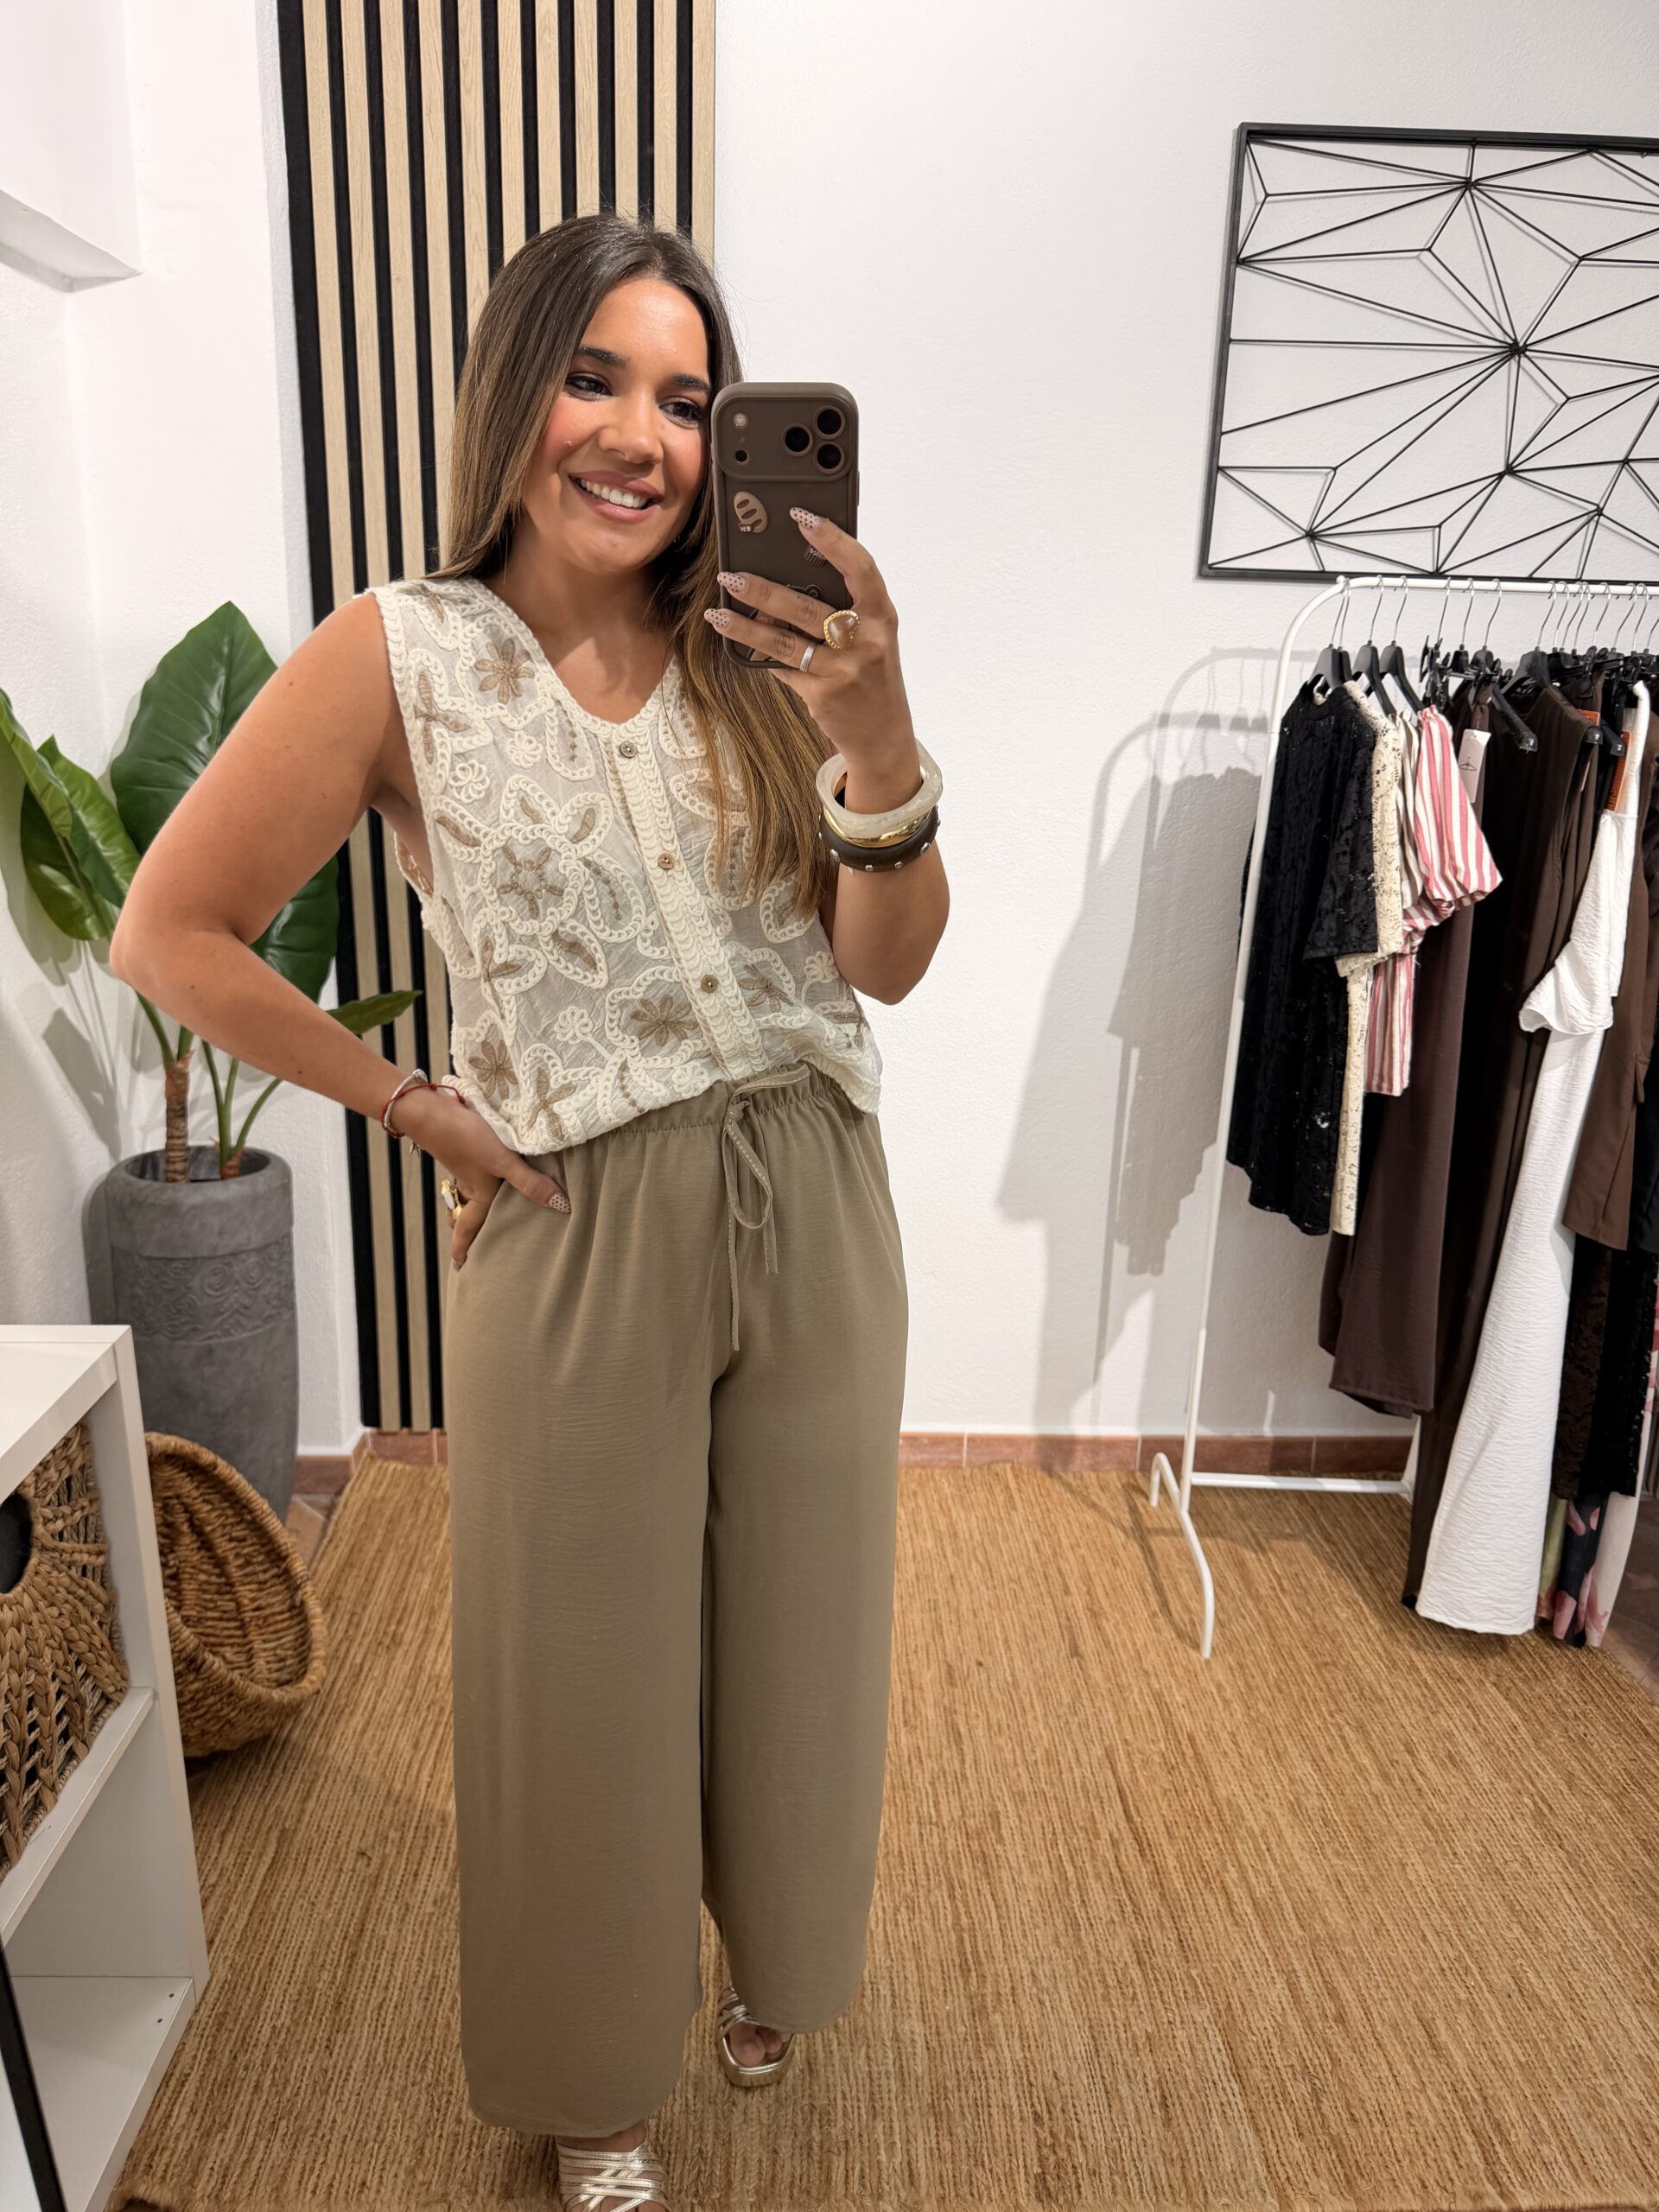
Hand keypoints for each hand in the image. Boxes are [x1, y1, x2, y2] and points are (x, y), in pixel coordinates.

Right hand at [390, 1085, 569, 1266]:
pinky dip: (478, 1181)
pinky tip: (492, 1171)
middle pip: (464, 1214)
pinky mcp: (465, 1148)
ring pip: (466, 1194)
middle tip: (477, 1241)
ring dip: (471, 1204)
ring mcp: (465, 1167)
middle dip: (467, 1229)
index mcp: (477, 1196)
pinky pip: (471, 1175)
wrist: (434, 1111)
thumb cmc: (469, 1139)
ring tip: (487, 1211)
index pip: (467, 1230)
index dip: (462, 1248)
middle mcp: (469, 1185)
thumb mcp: (503, 1162)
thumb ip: (530, 1183)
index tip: (460, 1265)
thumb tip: (560, 1206)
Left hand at [703, 508, 918, 783]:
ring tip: (717, 613)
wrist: (883, 734)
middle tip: (731, 575)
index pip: (860, 567)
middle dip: (764, 591)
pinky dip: (762, 656)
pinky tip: (740, 645)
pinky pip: (783, 668)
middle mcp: (866, 640)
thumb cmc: (872, 675)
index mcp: (882, 616)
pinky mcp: (822, 695)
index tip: (801, 517)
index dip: (831, 539)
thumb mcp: (872, 637)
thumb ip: (843, 609)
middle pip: (808, 607)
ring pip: (785, 642)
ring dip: (746, 626)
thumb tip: (786, 584)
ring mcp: (843, 670)